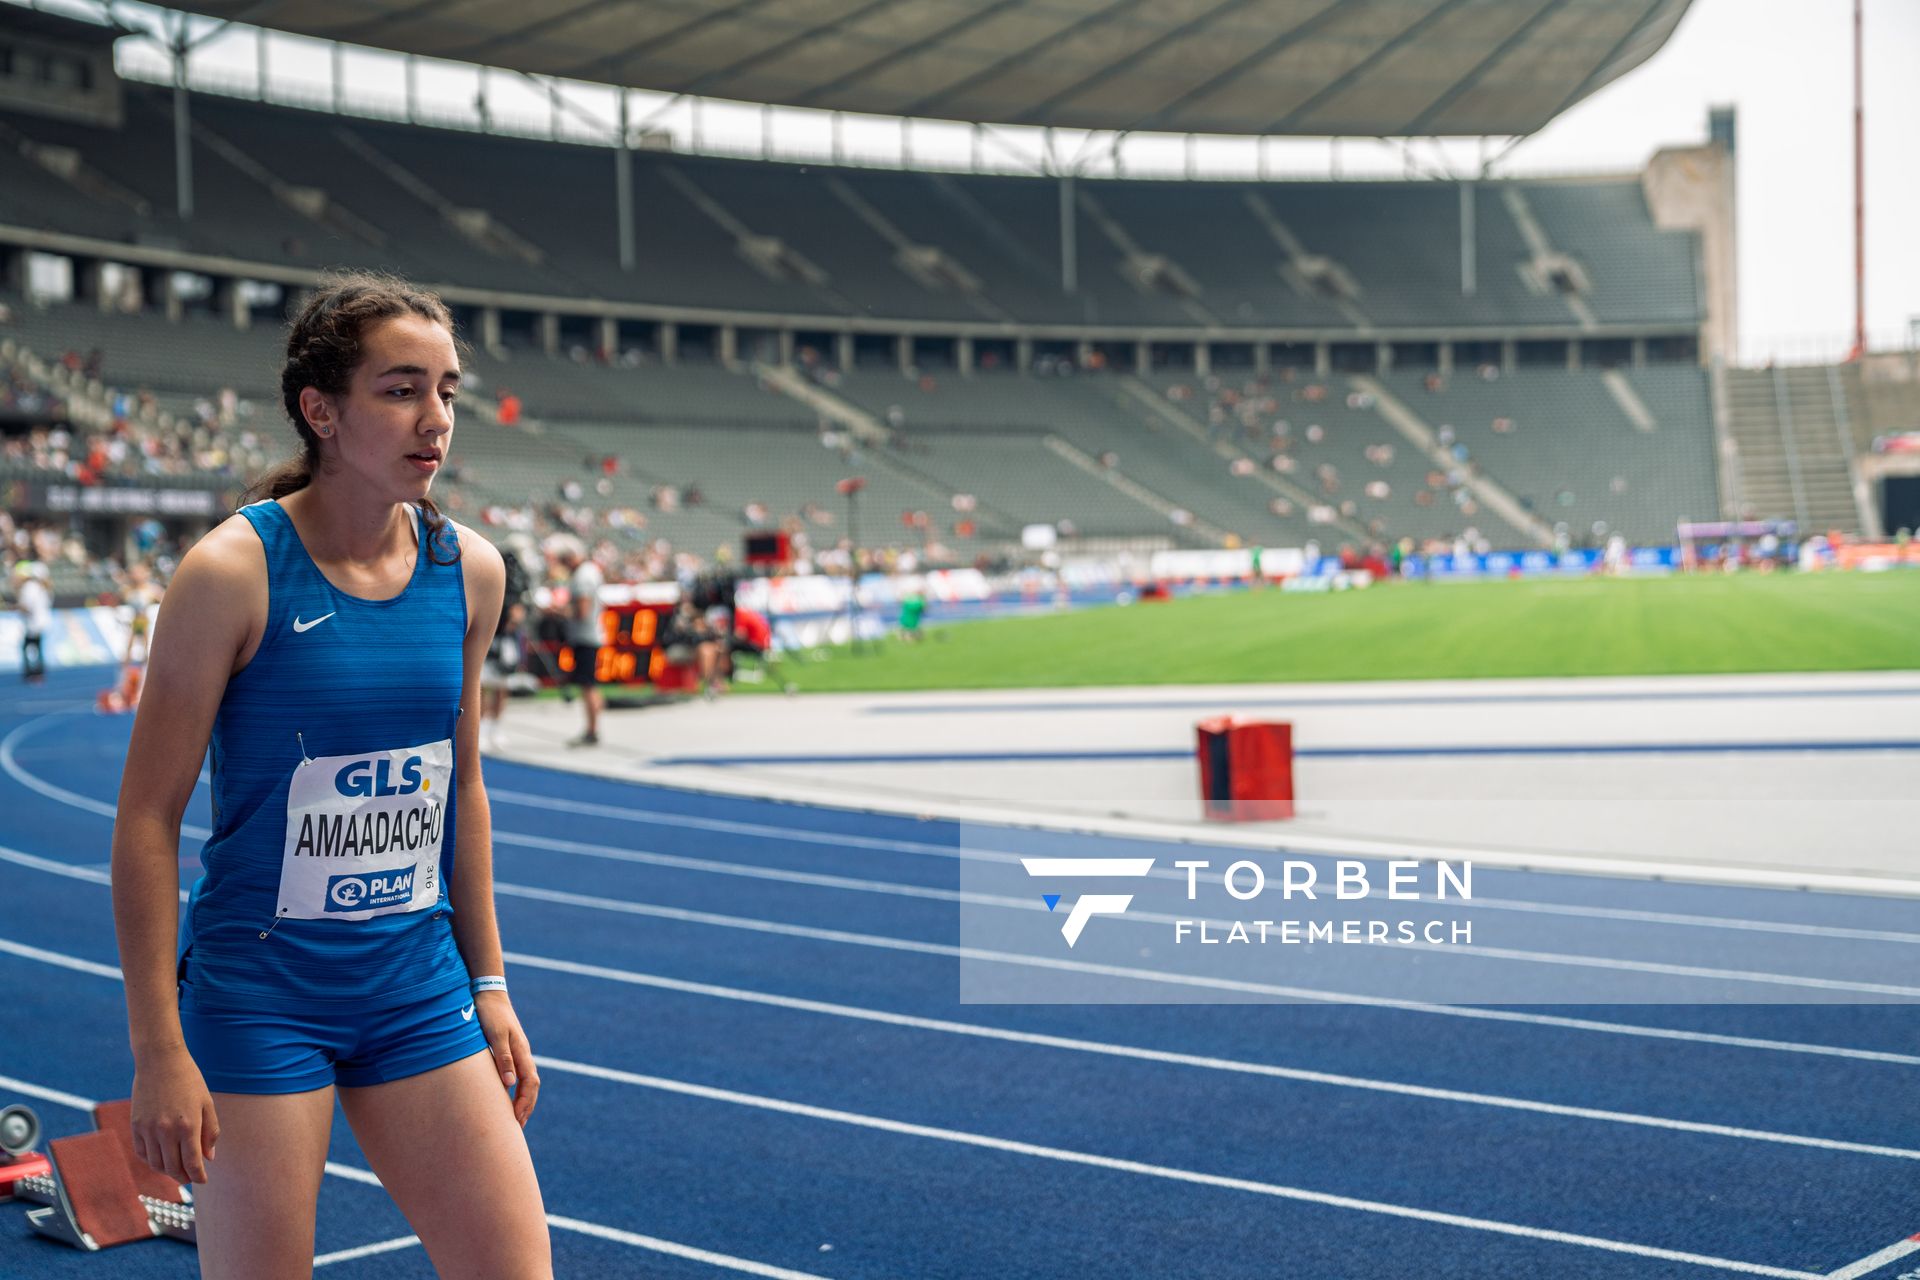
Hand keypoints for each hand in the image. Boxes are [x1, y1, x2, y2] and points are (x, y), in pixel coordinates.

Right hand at [130, 1046, 217, 1184]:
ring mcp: (148, 1129)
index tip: (203, 1180)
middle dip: (184, 1177)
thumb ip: (210, 1132)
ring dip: (167, 1171)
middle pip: (173, 1168)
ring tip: (177, 1169)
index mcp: (188, 1126)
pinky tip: (161, 1158)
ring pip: (156, 1164)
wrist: (160, 1061)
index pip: (192, 1163)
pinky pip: (142, 1152)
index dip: (198, 1176)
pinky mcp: (135, 1125)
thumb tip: (208, 1158)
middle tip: (191, 1177)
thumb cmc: (189, 1081)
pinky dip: (151, 1160)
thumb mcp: (207, 1103)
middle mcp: (166, 1131)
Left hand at [476, 990, 538, 1126]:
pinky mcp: (509, 1050)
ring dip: (523, 1100)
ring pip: (526, 1081)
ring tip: (515, 1119)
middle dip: (527, 1107)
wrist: (488, 994)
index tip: (516, 1121)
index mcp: (522, 1052)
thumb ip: (503, 1058)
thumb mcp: (494, 1036)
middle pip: (532, 1086)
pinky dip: (516, 1090)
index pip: (530, 1083)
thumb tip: (510, 1084)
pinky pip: (518, 1075)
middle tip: (518, 1128)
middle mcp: (523, 1054)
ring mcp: (517, 1052)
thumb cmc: (490, 1014)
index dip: (525, 1103)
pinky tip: (506, 1097)